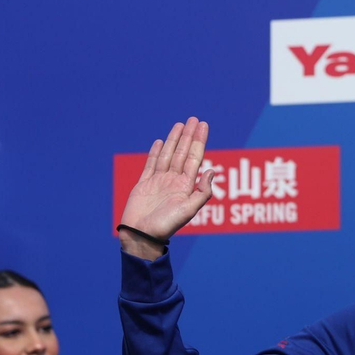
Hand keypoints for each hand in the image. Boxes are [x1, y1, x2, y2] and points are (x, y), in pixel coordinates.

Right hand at [118, 117, 215, 259]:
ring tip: (180, 125)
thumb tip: (212, 171)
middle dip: (188, 136)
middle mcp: (174, 181)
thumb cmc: (166, 226)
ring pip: (168, 155)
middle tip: (194, 119)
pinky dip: (156, 153)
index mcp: (186, 186)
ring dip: (174, 140)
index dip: (199, 141)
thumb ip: (202, 192)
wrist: (142, 236)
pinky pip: (151, 164)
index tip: (203, 126)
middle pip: (183, 153)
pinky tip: (161, 142)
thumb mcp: (189, 210)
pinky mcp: (144, 184)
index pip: (195, 158)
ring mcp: (159, 181)